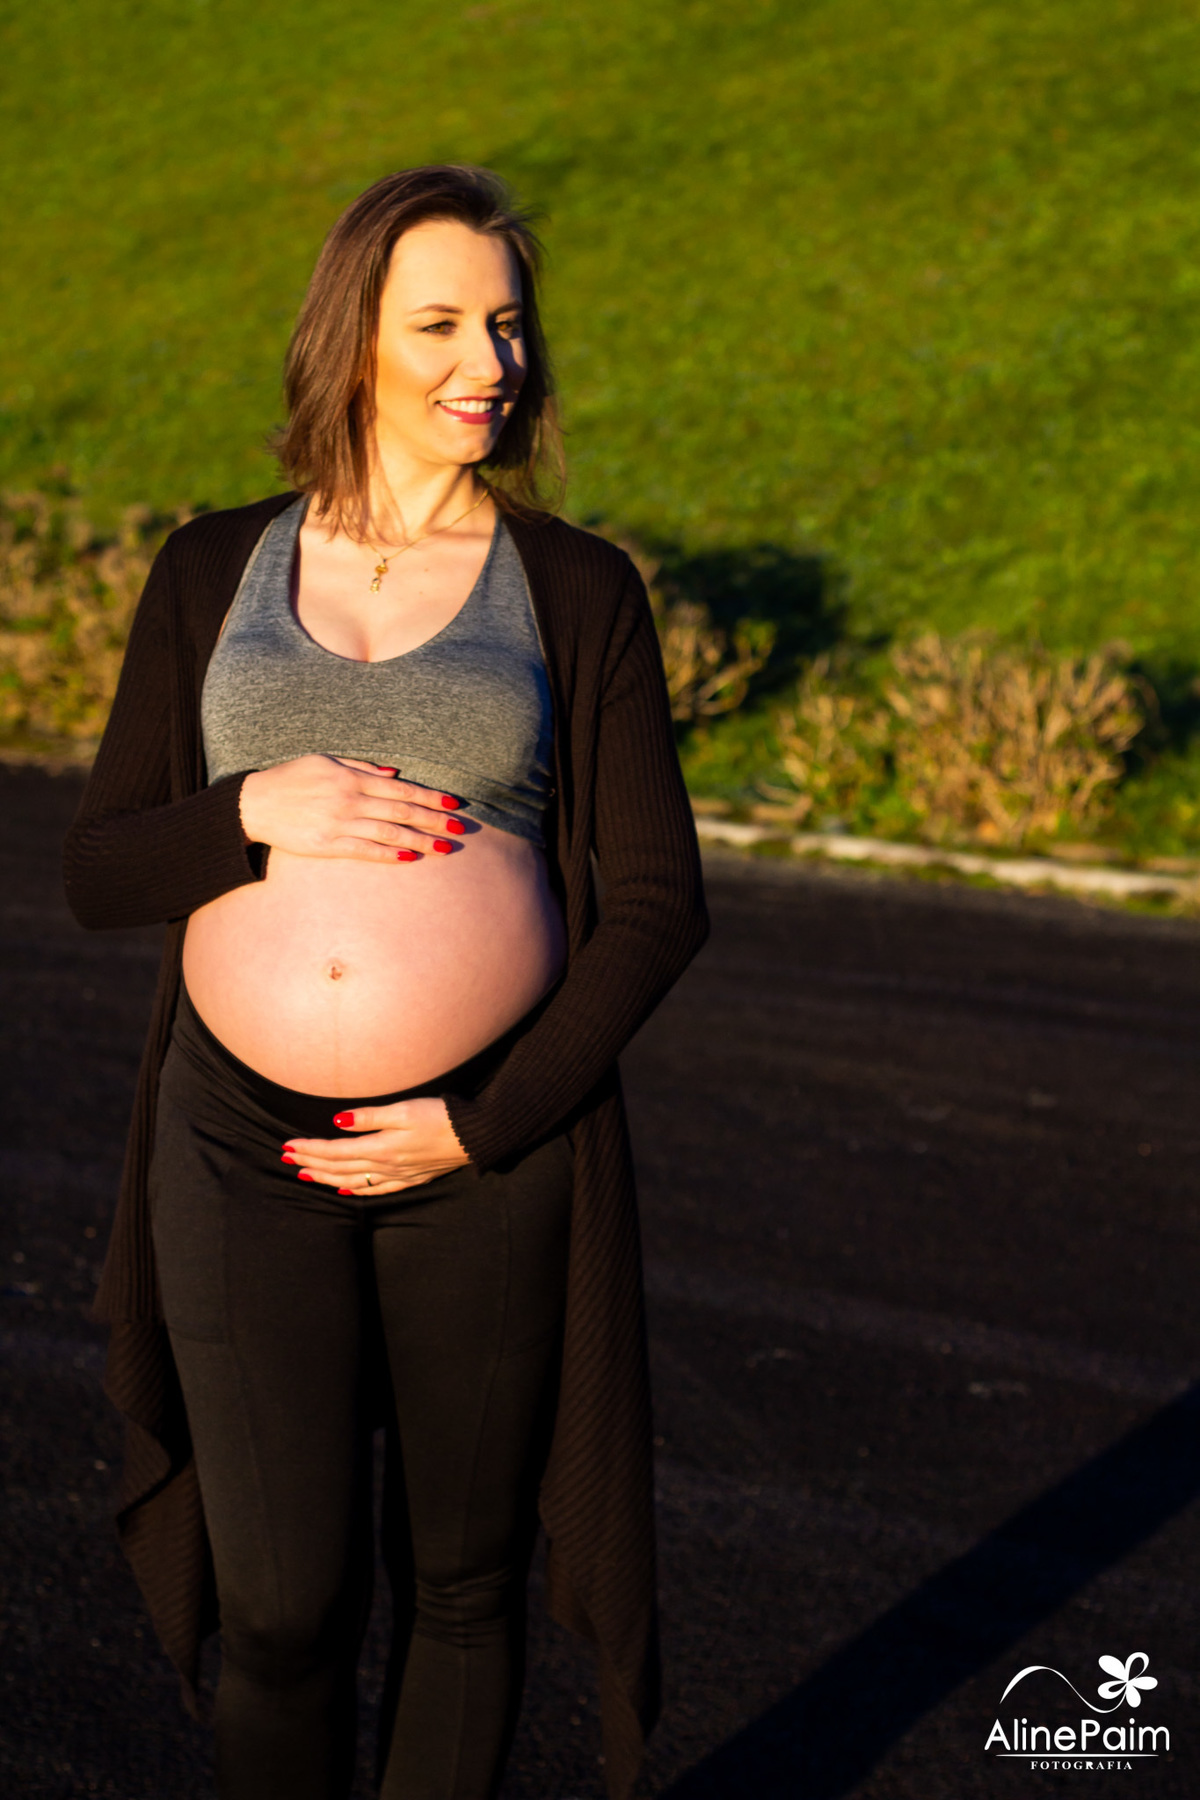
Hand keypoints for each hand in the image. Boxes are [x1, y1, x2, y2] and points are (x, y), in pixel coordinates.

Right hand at [238, 756, 464, 861]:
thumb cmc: (290, 779)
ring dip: (420, 841)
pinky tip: (411, 858)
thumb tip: (395, 773)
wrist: (255, 804)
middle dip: (434, 820)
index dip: (430, 796)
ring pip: (390, 832)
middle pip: (402, 810)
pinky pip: (366, 851)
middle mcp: (350, 799)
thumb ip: (361, 767)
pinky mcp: (329, 845)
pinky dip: (390, 855)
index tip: (454, 803)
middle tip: (460, 828)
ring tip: (445, 849)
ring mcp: (340, 823)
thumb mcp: (324, 762)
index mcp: (352, 778)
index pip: (401, 788)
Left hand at [281, 1096, 470, 1194]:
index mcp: (381, 1148)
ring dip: (325, 1178)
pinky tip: (344, 1190)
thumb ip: (369, 1116)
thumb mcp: (405, 1109)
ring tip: (304, 1175)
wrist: (476, 1136)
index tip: (288, 1146)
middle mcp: (386, 1166)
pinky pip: (375, 1190)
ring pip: (352, 1181)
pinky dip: (355, 1190)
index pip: (334, 1151)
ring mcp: (398, 1175)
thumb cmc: (442, 1116)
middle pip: (338, 1168)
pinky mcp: (411, 1178)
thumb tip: (337, 1123)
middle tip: (285, 1159)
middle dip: (309, 1164)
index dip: (309, 1149)